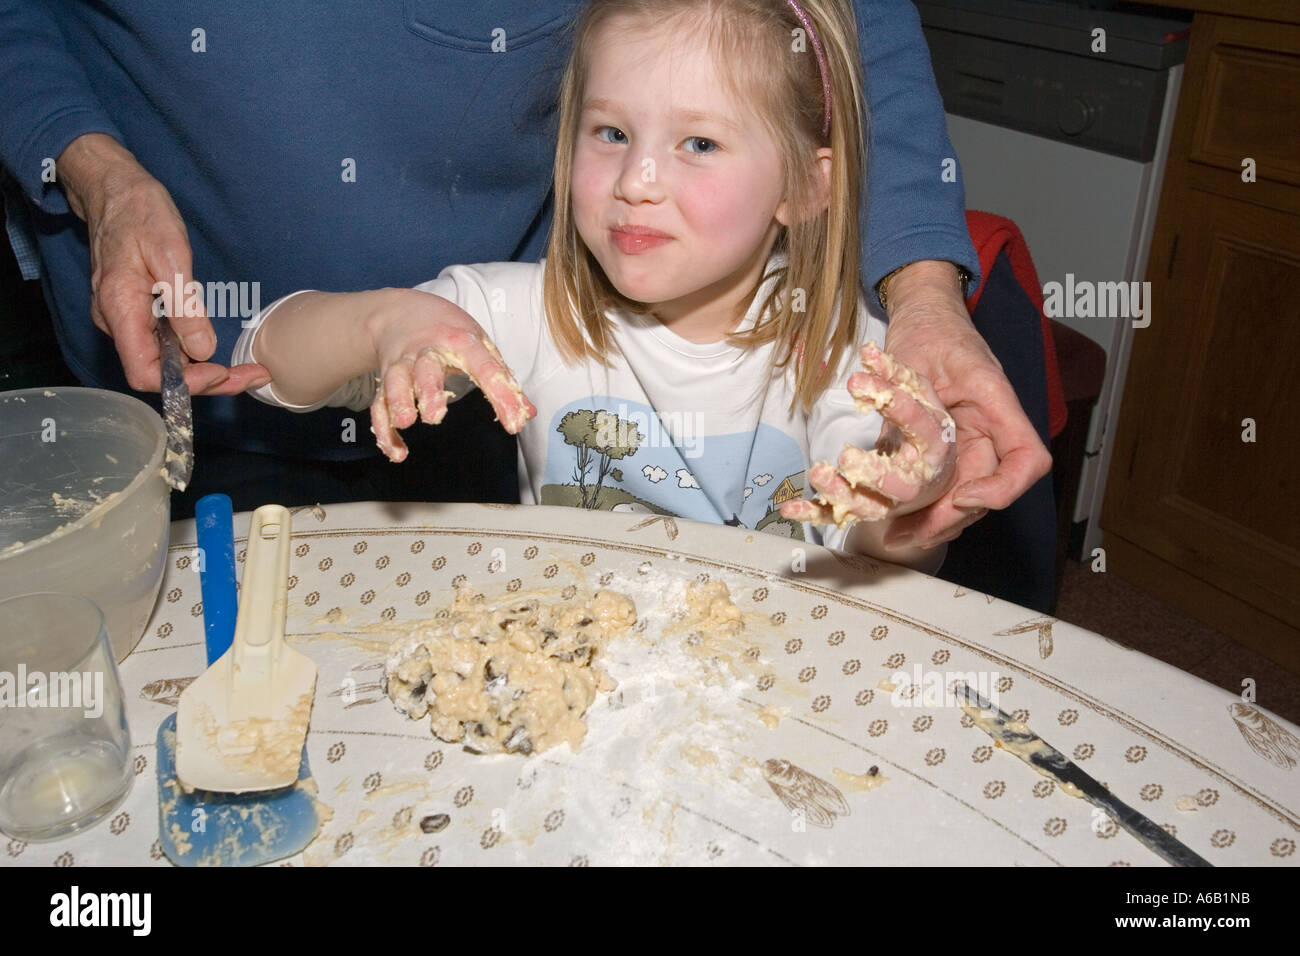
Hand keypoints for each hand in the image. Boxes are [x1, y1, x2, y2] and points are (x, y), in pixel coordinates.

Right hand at [57, 133, 268, 394]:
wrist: (114, 189)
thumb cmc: (140, 213)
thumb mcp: (169, 254)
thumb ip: (183, 305)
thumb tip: (202, 348)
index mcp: (119, 310)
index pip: (145, 374)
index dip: (184, 383)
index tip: (221, 371)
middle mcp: (117, 323)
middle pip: (158, 374)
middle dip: (205, 381)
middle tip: (249, 376)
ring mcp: (125, 319)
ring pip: (163, 362)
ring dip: (202, 370)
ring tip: (243, 368)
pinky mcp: (136, 312)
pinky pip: (163, 344)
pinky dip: (192, 353)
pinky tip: (216, 349)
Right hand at [368, 293, 536, 461]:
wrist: (402, 313)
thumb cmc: (449, 332)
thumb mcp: (481, 346)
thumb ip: (502, 379)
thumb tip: (528, 413)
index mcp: (461, 341)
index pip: (485, 368)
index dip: (502, 396)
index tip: (514, 423)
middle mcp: (428, 351)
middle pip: (426, 368)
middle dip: (429, 390)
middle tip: (435, 416)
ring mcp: (403, 364)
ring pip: (396, 381)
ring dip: (398, 402)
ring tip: (405, 424)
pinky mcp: (385, 379)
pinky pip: (380, 405)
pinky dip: (384, 429)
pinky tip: (397, 452)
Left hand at [780, 342, 956, 528]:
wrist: (933, 467)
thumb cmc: (924, 426)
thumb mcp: (919, 395)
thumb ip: (896, 374)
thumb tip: (868, 350)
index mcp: (938, 446)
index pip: (923, 429)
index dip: (898, 408)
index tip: (862, 386)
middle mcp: (920, 479)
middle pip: (903, 486)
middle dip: (875, 473)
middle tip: (846, 456)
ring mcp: (892, 499)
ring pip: (870, 505)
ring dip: (841, 493)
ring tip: (818, 473)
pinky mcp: (867, 507)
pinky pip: (840, 514)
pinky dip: (814, 512)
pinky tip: (789, 508)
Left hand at [879, 261, 1052, 549]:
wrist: (924, 316)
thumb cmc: (930, 329)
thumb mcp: (921, 357)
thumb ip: (913, 400)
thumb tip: (895, 442)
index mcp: (999, 406)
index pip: (1028, 460)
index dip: (1002, 488)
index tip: (963, 498)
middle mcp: (991, 432)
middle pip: (990, 490)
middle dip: (951, 519)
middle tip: (911, 536)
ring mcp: (971, 443)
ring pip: (965, 497)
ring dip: (934, 522)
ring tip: (898, 537)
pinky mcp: (947, 450)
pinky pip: (944, 486)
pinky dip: (923, 507)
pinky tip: (894, 523)